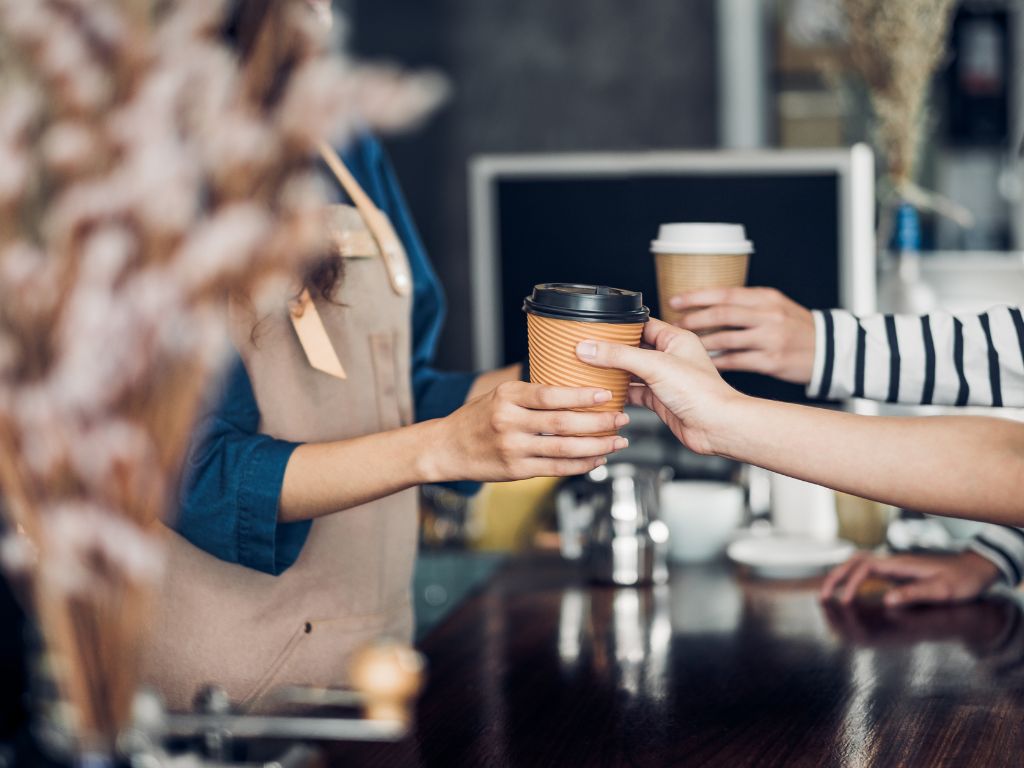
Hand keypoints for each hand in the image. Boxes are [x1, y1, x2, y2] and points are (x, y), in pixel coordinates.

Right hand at [435, 381, 628, 481]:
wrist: (446, 448)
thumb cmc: (477, 418)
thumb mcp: (499, 395)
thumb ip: (532, 394)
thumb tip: (574, 386)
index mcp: (507, 396)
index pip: (550, 394)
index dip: (581, 396)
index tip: (606, 394)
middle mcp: (509, 422)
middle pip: (563, 423)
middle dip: (598, 422)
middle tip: (622, 418)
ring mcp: (512, 448)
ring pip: (564, 449)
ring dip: (596, 446)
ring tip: (618, 441)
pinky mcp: (516, 471)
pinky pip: (556, 469)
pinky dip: (580, 465)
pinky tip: (597, 459)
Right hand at [575, 318, 741, 454]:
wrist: (716, 427)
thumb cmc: (701, 393)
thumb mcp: (655, 365)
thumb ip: (619, 355)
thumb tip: (590, 348)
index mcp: (676, 339)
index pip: (642, 324)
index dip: (620, 326)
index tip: (596, 328)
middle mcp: (671, 357)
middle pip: (634, 348)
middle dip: (613, 350)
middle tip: (588, 349)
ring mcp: (665, 380)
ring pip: (632, 372)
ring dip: (614, 372)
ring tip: (591, 369)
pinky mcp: (660, 401)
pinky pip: (635, 393)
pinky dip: (620, 393)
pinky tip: (606, 393)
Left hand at [669, 287, 814, 384]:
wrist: (830, 350)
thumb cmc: (796, 327)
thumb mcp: (776, 306)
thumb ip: (747, 303)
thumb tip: (707, 303)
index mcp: (766, 298)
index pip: (725, 293)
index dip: (696, 296)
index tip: (675, 300)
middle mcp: (768, 316)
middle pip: (722, 314)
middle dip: (694, 319)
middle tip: (675, 325)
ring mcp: (770, 339)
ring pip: (726, 339)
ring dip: (701, 342)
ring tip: (685, 345)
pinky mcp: (771, 361)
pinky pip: (735, 361)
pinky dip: (716, 362)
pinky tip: (703, 362)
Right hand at [820, 550, 1000, 606]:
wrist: (976, 569)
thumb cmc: (962, 581)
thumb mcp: (942, 591)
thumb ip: (915, 593)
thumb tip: (887, 600)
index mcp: (900, 564)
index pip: (865, 568)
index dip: (851, 584)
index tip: (845, 602)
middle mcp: (893, 561)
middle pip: (854, 562)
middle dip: (835, 577)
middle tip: (822, 596)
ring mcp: (894, 565)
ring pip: (858, 563)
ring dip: (841, 575)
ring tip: (828, 593)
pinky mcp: (896, 571)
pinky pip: (867, 570)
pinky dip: (852, 578)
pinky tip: (849, 590)